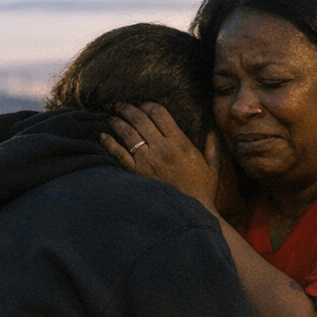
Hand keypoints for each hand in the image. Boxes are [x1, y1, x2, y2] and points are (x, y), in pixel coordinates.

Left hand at [100, 103, 218, 211]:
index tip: (143, 104)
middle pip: (140, 119)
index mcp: (180, 143)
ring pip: (128, 133)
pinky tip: (103, 136)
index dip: (148, 105)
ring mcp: (147, 161)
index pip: (160, 113)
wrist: (191, 212)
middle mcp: (162, 148)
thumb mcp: (212, 167)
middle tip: (120, 105)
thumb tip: (213, 132)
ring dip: (117, 122)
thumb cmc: (202, 191)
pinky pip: (119, 154)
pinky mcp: (137, 174)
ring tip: (111, 116)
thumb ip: (212, 147)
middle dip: (128, 108)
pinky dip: (110, 143)